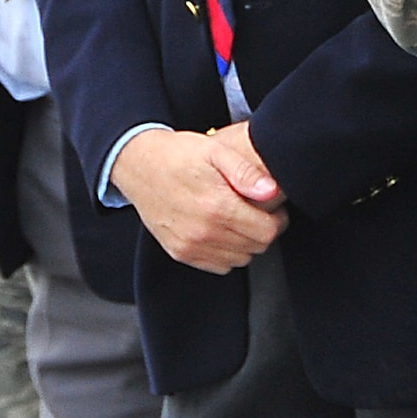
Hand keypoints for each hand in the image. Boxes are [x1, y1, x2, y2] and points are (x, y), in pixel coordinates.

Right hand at [109, 127, 286, 274]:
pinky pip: (217, 266)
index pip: (266, 232)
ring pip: (239, 260)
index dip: (278, 220)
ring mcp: (189, 245)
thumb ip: (246, 172)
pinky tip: (223, 231)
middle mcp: (203, 232)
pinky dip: (227, 253)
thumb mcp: (216, 151)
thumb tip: (272, 192)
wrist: (139, 165)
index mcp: (217, 206)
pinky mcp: (179, 252)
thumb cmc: (179, 154)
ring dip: (246, 243)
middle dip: (264, 230)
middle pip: (255, 248)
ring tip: (240, 220)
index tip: (275, 210)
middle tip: (259, 212)